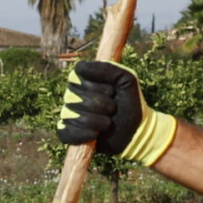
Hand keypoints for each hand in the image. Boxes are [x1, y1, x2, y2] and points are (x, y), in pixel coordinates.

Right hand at [57, 60, 178, 165]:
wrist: (135, 132)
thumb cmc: (130, 103)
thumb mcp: (126, 80)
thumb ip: (107, 68)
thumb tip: (80, 67)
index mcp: (84, 80)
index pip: (75, 76)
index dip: (95, 84)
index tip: (111, 90)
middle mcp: (72, 96)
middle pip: (74, 95)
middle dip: (100, 104)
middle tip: (113, 108)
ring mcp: (68, 115)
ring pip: (74, 115)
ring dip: (97, 121)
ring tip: (108, 123)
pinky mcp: (68, 133)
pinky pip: (67, 132)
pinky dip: (84, 134)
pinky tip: (96, 135)